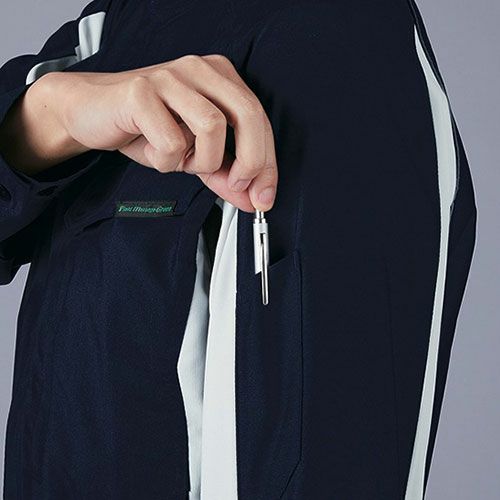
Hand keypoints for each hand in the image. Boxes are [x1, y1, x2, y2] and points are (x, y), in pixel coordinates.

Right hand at [2, 55, 277, 211]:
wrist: (91, 112)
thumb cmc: (145, 128)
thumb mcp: (193, 155)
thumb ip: (225, 175)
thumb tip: (253, 199)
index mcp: (219, 77)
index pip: (259, 119)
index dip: (267, 163)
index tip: (263, 196)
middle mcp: (199, 69)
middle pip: (248, 114)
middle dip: (251, 162)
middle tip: (235, 185)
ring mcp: (171, 76)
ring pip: (212, 127)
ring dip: (199, 161)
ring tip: (179, 160)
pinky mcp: (142, 90)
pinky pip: (172, 140)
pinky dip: (166, 161)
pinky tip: (154, 152)